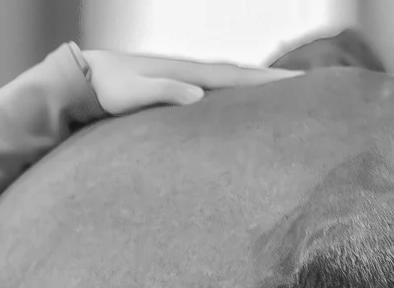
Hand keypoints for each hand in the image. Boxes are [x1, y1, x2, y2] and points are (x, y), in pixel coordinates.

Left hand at [79, 49, 300, 114]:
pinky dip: (232, 97)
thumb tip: (199, 96)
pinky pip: (214, 95)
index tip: (298, 83)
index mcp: (189, 74)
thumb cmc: (108, 90)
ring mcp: (185, 82)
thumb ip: (164, 91)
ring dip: (255, 88)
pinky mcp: (176, 93)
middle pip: (241, 77)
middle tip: (308, 87)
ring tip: (284, 96)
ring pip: (229, 85)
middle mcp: (191, 74)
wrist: (85, 81)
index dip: (268, 80)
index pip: (237, 76)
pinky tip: (241, 107)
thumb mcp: (134, 93)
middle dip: (273, 82)